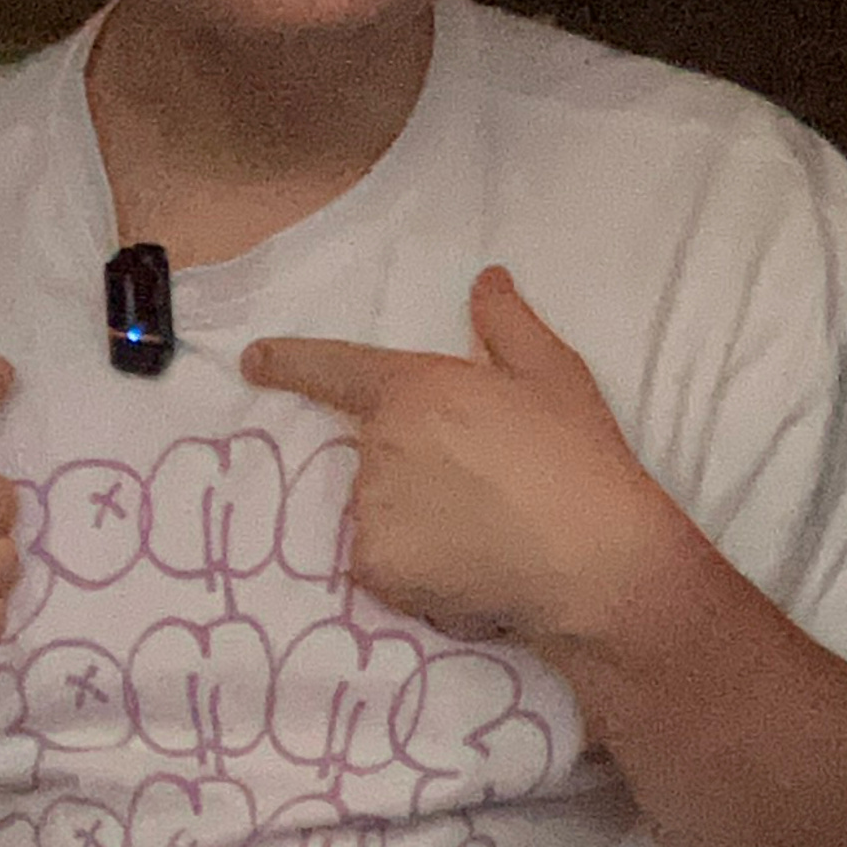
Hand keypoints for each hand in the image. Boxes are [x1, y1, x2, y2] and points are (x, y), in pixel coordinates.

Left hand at [242, 269, 690, 650]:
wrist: (592, 559)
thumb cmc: (578, 458)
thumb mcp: (553, 374)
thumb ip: (508, 324)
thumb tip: (485, 280)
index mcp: (414, 390)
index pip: (333, 368)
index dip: (289, 362)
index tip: (253, 361)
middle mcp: (377, 445)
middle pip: (372, 453)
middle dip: (416, 467)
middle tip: (486, 486)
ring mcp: (368, 508)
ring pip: (378, 509)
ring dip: (415, 518)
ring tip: (485, 528)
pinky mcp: (371, 566)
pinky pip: (380, 561)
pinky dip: (414, 566)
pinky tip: (467, 564)